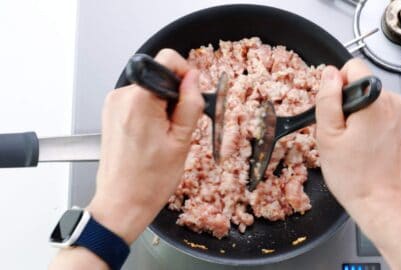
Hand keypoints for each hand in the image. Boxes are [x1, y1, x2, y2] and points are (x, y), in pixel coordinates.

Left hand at [87, 49, 203, 243]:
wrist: (122, 202)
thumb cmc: (148, 181)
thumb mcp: (182, 141)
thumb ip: (190, 103)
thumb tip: (194, 79)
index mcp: (139, 100)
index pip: (166, 60)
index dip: (185, 74)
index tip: (191, 95)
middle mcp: (121, 97)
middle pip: (159, 76)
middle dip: (175, 95)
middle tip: (179, 126)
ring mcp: (113, 104)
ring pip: (150, 89)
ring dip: (163, 106)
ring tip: (165, 136)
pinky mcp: (112, 113)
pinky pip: (139, 101)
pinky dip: (151, 112)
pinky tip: (153, 137)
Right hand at [314, 59, 400, 269]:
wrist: (380, 202)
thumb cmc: (354, 176)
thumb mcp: (328, 135)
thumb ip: (327, 99)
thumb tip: (329, 74)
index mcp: (375, 101)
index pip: (352, 67)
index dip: (336, 87)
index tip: (334, 111)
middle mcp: (393, 102)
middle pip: (359, 83)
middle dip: (345, 102)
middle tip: (341, 133)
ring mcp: (400, 113)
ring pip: (367, 97)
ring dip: (356, 113)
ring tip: (352, 141)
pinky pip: (377, 110)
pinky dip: (367, 121)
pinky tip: (362, 143)